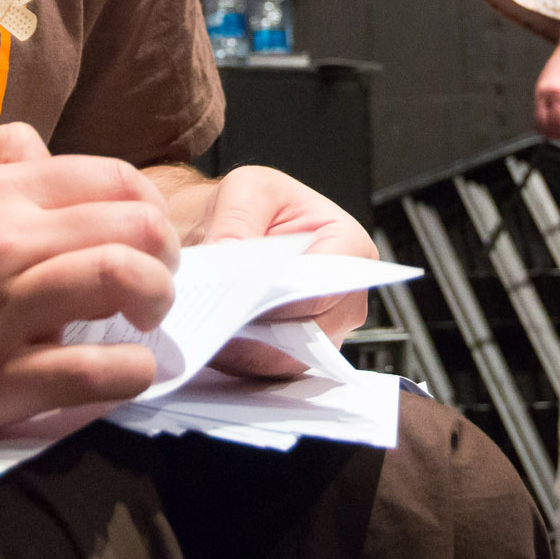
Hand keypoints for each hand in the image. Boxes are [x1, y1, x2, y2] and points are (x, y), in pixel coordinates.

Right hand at [0, 122, 180, 448]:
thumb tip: (51, 151)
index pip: (111, 178)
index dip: (147, 205)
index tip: (145, 235)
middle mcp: (2, 244)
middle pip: (133, 225)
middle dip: (165, 252)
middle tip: (156, 278)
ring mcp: (3, 314)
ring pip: (123, 281)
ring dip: (158, 300)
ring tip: (148, 317)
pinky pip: (93, 372)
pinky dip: (132, 372)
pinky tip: (130, 371)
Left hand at [191, 164, 378, 376]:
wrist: (241, 227)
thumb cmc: (256, 207)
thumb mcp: (247, 190)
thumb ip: (238, 219)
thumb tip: (229, 255)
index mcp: (348, 245)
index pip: (322, 289)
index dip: (280, 300)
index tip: (241, 299)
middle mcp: (346, 294)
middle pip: (309, 331)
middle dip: (260, 329)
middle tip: (217, 320)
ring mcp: (326, 328)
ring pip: (289, 356)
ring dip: (248, 349)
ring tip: (211, 330)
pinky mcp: (299, 349)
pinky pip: (273, 368)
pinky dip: (242, 358)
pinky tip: (216, 339)